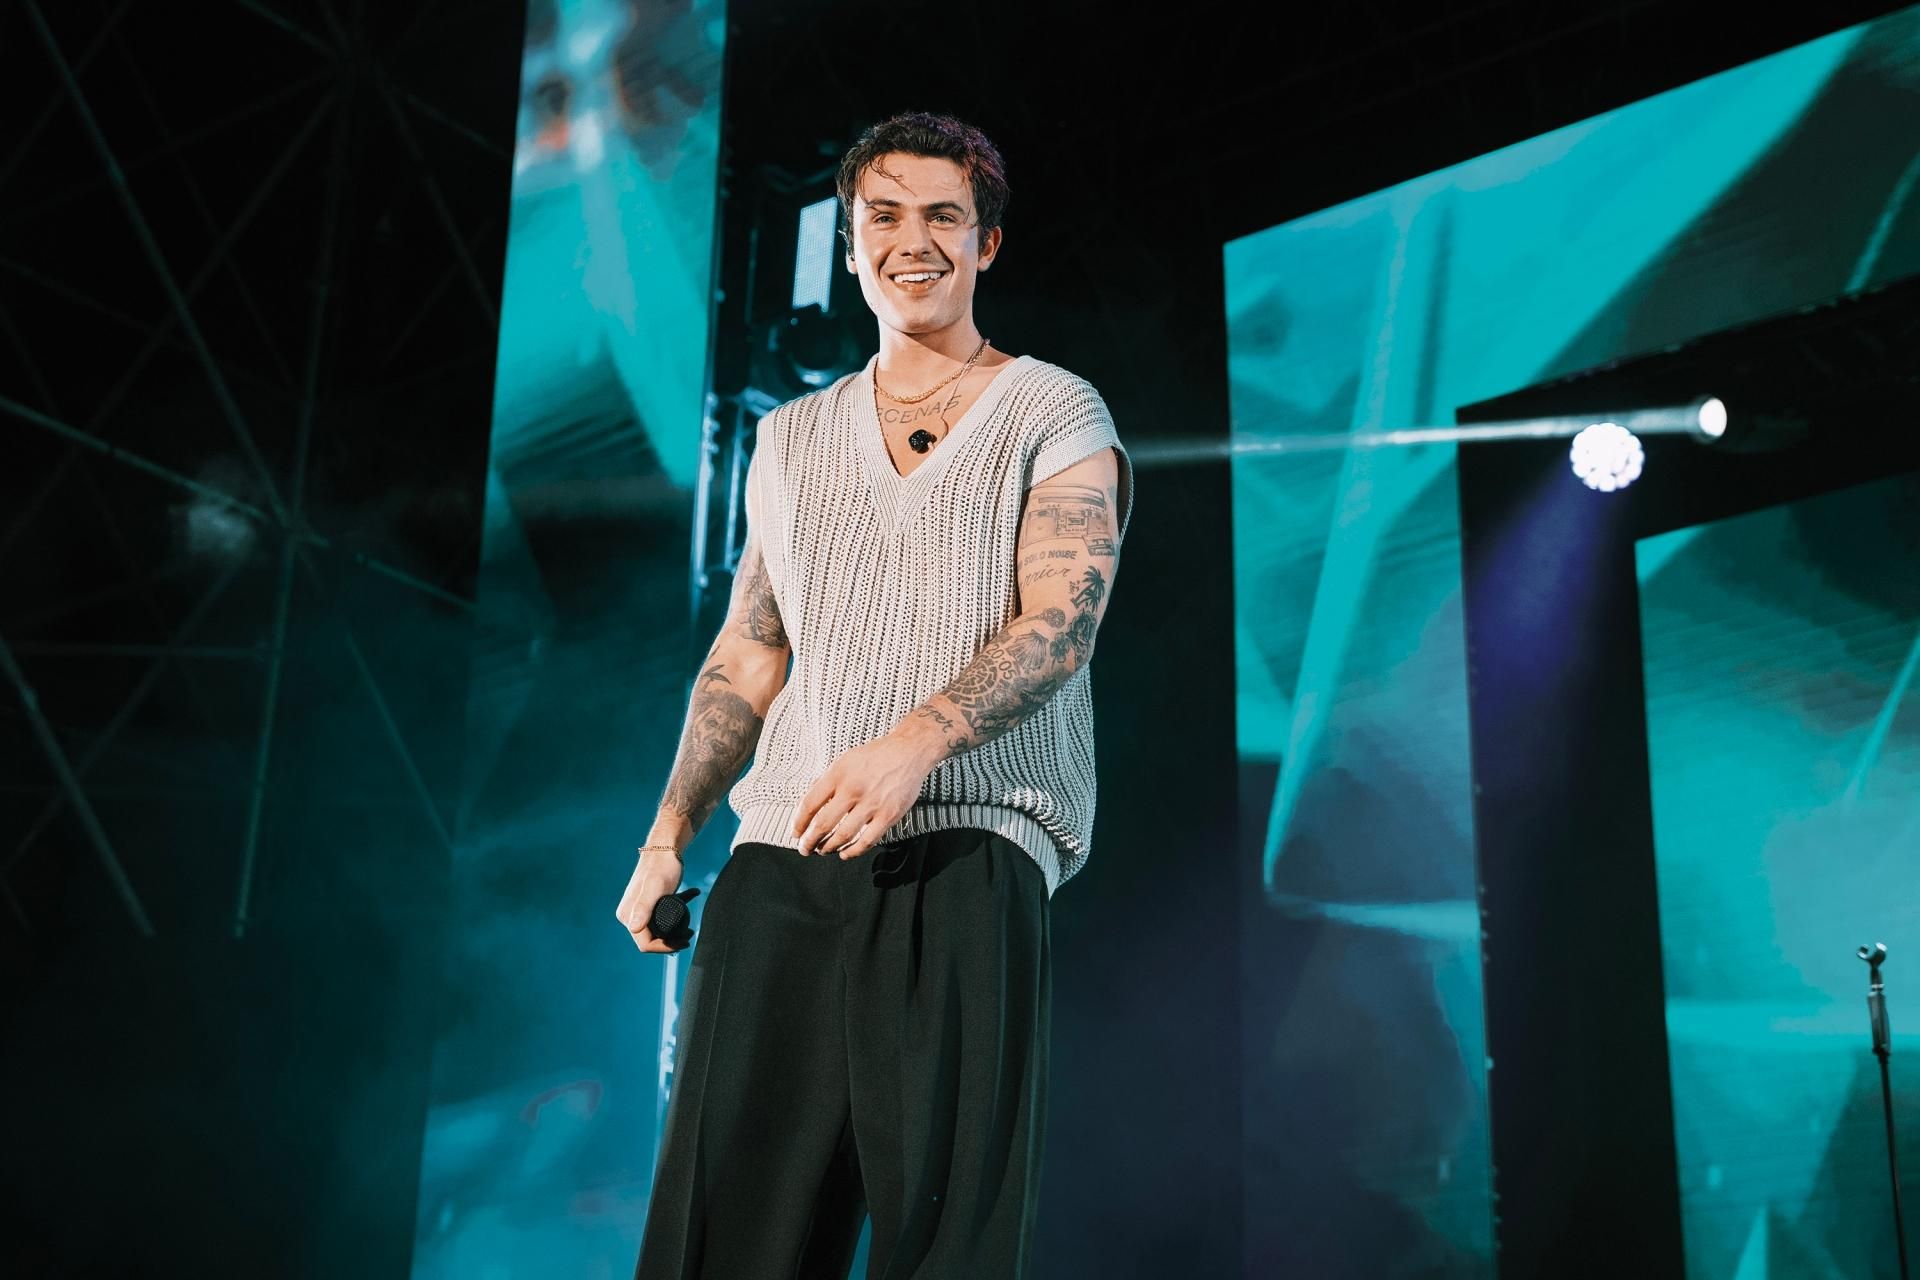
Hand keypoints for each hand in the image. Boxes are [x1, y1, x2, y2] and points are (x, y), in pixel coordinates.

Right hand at [616, 847, 690, 953]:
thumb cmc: (662, 867)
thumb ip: (644, 907)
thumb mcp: (656, 888)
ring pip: (658, 930)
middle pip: (651, 939)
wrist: (665, 847)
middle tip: (690, 935)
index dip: (664, 948)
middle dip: (671, 941)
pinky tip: (691, 898)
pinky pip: (662, 917)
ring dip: (674, 932)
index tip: (683, 942)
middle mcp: (630, 915)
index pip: (645, 944)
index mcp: (628, 915)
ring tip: (691, 928)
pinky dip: (677, 914)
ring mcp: (640, 910)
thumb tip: (633, 928)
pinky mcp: (650, 904)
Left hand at [792, 732, 934, 858]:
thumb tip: (812, 803)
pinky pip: (867, 840)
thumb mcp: (845, 760)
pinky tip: (845, 853)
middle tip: (805, 848)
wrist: (909, 751)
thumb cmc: (877, 755)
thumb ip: (828, 781)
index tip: (796, 833)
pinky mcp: (888, 815)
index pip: (810, 804)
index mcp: (838, 774)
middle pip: (823, 824)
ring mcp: (872, 804)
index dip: (799, 823)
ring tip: (823, 850)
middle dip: (810, 841)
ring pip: (843, 836)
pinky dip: (853, 851)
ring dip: (829, 847)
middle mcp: (853, 789)